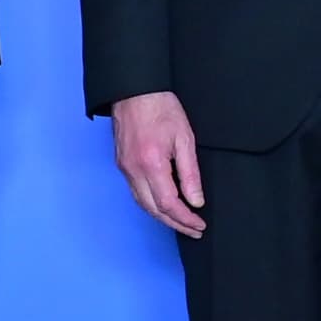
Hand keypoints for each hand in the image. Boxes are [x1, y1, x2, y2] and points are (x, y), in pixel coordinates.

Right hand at [111, 89, 205, 236]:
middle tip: (194, 230)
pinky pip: (136, 192)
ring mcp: (125, 168)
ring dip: (162, 217)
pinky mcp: (121, 164)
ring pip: (142, 204)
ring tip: (181, 222)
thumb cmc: (161, 108)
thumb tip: (196, 201)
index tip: (199, 225)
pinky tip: (163, 205)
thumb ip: (190, 173)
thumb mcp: (184, 138)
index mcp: (151, 164)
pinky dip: (151, 204)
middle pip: (154, 210)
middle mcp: (134, 171)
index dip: (185, 219)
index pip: (169, 204)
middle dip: (175, 224)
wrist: (134, 90)